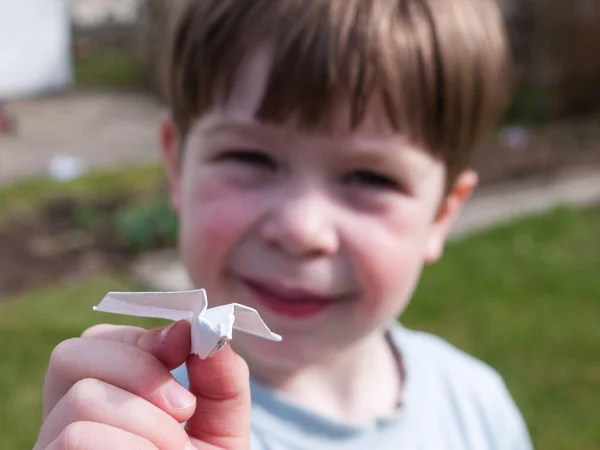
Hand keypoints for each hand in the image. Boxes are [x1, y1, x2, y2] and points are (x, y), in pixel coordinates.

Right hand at [35, 320, 249, 448]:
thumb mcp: (222, 423)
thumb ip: (220, 375)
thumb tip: (203, 327)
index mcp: (107, 396)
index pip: (99, 339)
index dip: (145, 339)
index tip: (187, 349)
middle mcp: (68, 420)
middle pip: (73, 355)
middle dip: (141, 371)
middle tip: (184, 408)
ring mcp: (54, 449)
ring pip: (81, 399)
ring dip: (146, 423)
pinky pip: (77, 438)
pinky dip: (130, 446)